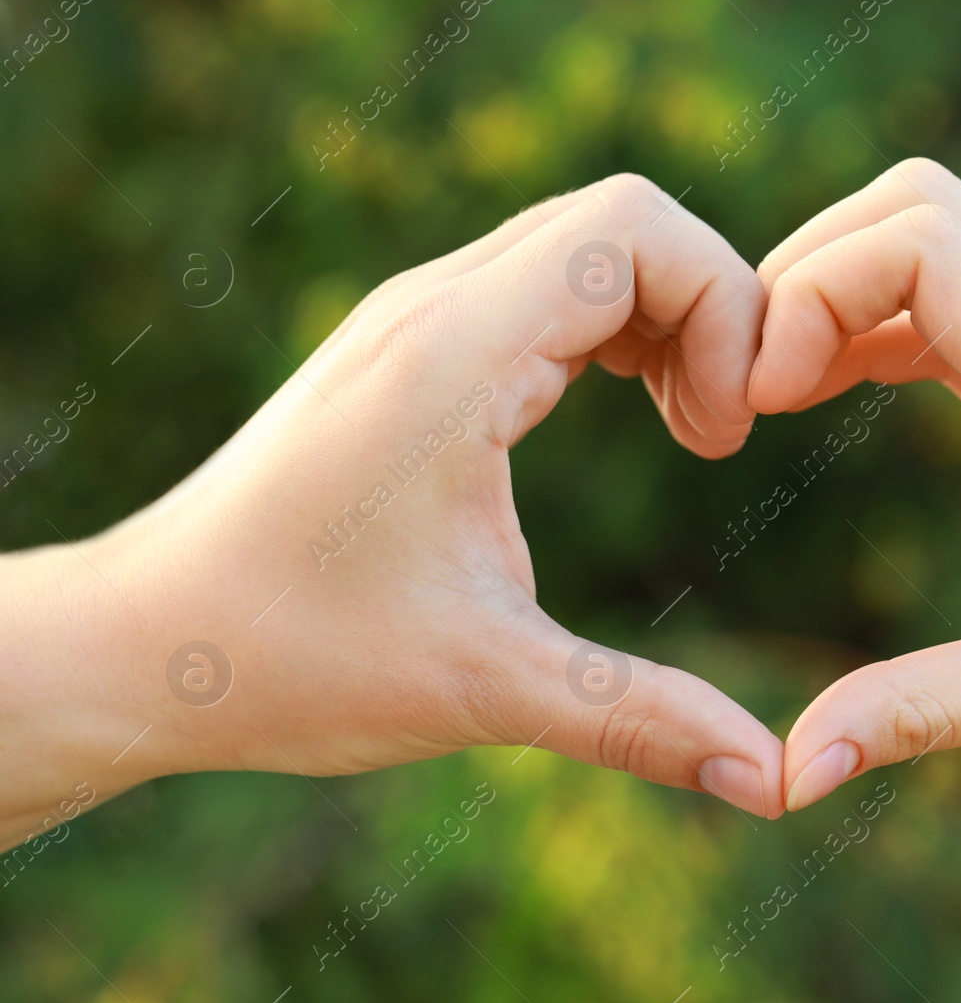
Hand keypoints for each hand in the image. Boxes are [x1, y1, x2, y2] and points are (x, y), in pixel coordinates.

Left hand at [4, 173, 786, 842]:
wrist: (148, 639)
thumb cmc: (292, 657)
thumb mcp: (484, 688)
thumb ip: (638, 719)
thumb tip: (770, 781)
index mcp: (455, 353)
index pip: (635, 228)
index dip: (724, 307)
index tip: (730, 433)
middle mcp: (433, 304)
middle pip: (625, 221)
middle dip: (710, 312)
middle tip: (717, 437)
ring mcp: (417, 316)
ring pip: (587, 244)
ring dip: (664, 318)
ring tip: (689, 430)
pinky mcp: (410, 345)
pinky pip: (545, 283)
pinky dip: (615, 328)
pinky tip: (628, 409)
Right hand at [751, 159, 960, 811]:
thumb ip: (925, 712)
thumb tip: (793, 775)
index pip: (921, 246)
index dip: (809, 294)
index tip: (761, 403)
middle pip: (920, 204)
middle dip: (808, 270)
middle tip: (753, 388)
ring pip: (947, 228)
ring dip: (849, 282)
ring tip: (784, 389)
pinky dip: (894, 311)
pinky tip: (851, 385)